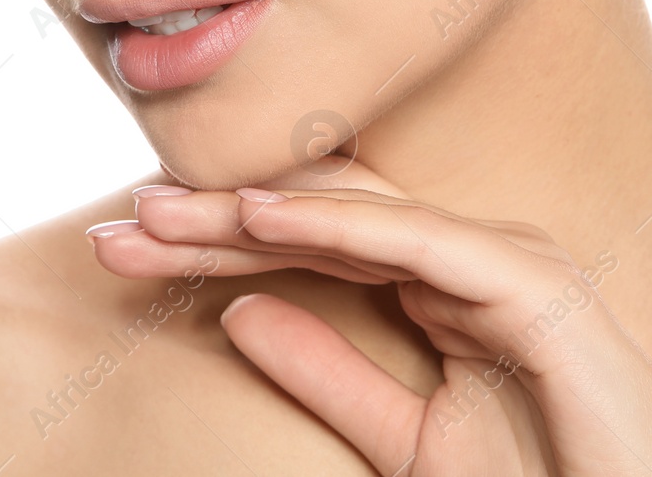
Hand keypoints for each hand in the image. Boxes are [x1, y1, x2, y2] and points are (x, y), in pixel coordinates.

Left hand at [86, 157, 651, 475]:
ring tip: (159, 209)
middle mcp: (466, 260)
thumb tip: (240, 317)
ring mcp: (503, 264)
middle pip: (318, 218)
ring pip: (354, 217)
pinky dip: (334, 221)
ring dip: (250, 208)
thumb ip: (331, 376)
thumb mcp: (410, 442)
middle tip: (115, 222)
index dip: (215, 242)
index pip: (307, 245)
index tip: (123, 248)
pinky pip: (418, 243)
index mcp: (437, 288)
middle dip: (213, 217)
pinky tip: (256, 214)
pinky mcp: (536, 287)